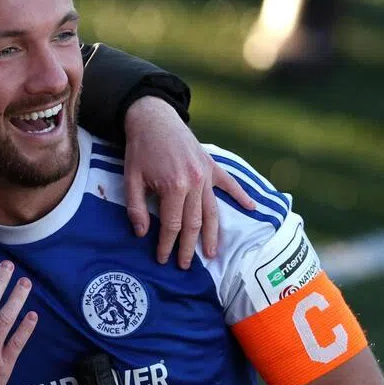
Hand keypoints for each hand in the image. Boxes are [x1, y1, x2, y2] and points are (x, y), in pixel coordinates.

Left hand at [122, 97, 255, 268]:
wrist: (153, 118)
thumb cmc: (140, 149)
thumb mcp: (131, 179)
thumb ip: (136, 208)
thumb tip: (142, 233)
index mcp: (174, 187)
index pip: (173, 225)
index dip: (167, 244)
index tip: (162, 259)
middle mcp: (195, 183)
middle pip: (194, 223)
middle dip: (189, 247)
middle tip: (185, 266)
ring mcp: (206, 174)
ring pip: (213, 211)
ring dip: (213, 234)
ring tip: (212, 253)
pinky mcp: (212, 165)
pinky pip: (229, 184)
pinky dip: (242, 196)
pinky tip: (252, 209)